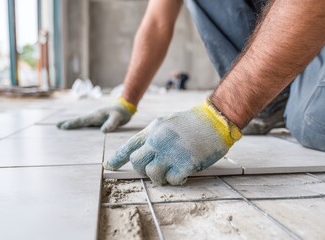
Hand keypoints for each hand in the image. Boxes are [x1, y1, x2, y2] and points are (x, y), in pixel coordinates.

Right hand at [56, 97, 136, 132]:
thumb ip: (111, 124)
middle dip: (68, 123)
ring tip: (63, 126)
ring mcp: (95, 117)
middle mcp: (93, 116)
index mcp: (96, 116)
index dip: (72, 124)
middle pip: (79, 120)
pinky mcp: (98, 119)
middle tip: (57, 126)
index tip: (62, 126)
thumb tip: (102, 131)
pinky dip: (81, 125)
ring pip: (82, 121)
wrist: (125, 107)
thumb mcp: (117, 118)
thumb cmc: (121, 113)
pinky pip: (87, 123)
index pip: (82, 121)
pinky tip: (78, 128)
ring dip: (73, 124)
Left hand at [103, 99, 241, 184]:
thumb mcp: (167, 122)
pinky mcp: (184, 164)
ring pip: (152, 175)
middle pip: (137, 163)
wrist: (215, 120)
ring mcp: (170, 153)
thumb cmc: (192, 122)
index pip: (129, 146)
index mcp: (152, 131)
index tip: (109, 166)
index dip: (117, 158)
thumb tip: (143, 150)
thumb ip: (153, 135)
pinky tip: (183, 173)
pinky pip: (172, 180)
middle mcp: (157, 142)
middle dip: (142, 170)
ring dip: (160, 177)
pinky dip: (177, 180)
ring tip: (171, 171)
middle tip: (153, 169)